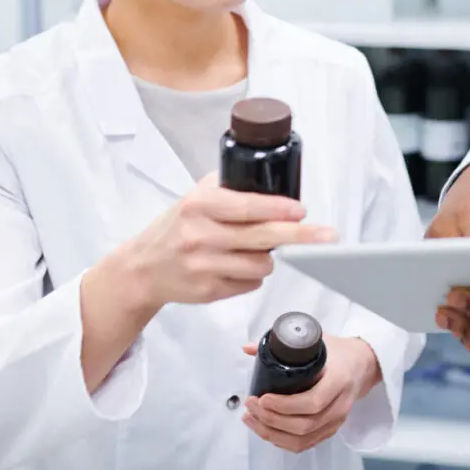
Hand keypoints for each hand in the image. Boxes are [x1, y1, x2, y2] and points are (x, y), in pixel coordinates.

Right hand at [121, 173, 335, 309]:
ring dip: (267, 258)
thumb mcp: (194, 197)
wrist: (142, 269)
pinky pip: (249, 284)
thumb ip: (227, 186)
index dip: (279, 209)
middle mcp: (200, 236)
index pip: (248, 207)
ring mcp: (204, 267)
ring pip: (261, 265)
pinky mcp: (208, 292)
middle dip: (299, 236)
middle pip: (262, 238)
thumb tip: (271, 177)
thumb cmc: (175, 227)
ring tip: (253, 248)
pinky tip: (235, 265)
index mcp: (199, 206)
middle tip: (327, 235)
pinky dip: (252, 275)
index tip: (302, 210)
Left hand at [241, 336, 380, 452]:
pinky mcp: (331, 430)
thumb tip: (247, 348)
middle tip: (251, 405)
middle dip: (271, 419)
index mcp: (338, 380)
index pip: (312, 402)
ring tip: (251, 419)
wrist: (362, 365)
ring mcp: (336, 421)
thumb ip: (282, 344)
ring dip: (272, 433)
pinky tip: (266, 430)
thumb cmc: (337, 352)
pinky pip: (305, 444)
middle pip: (303, 425)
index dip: (285, 405)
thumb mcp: (315, 341)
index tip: (263, 397)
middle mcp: (340, 405)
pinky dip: (282, 441)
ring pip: (301, 439)